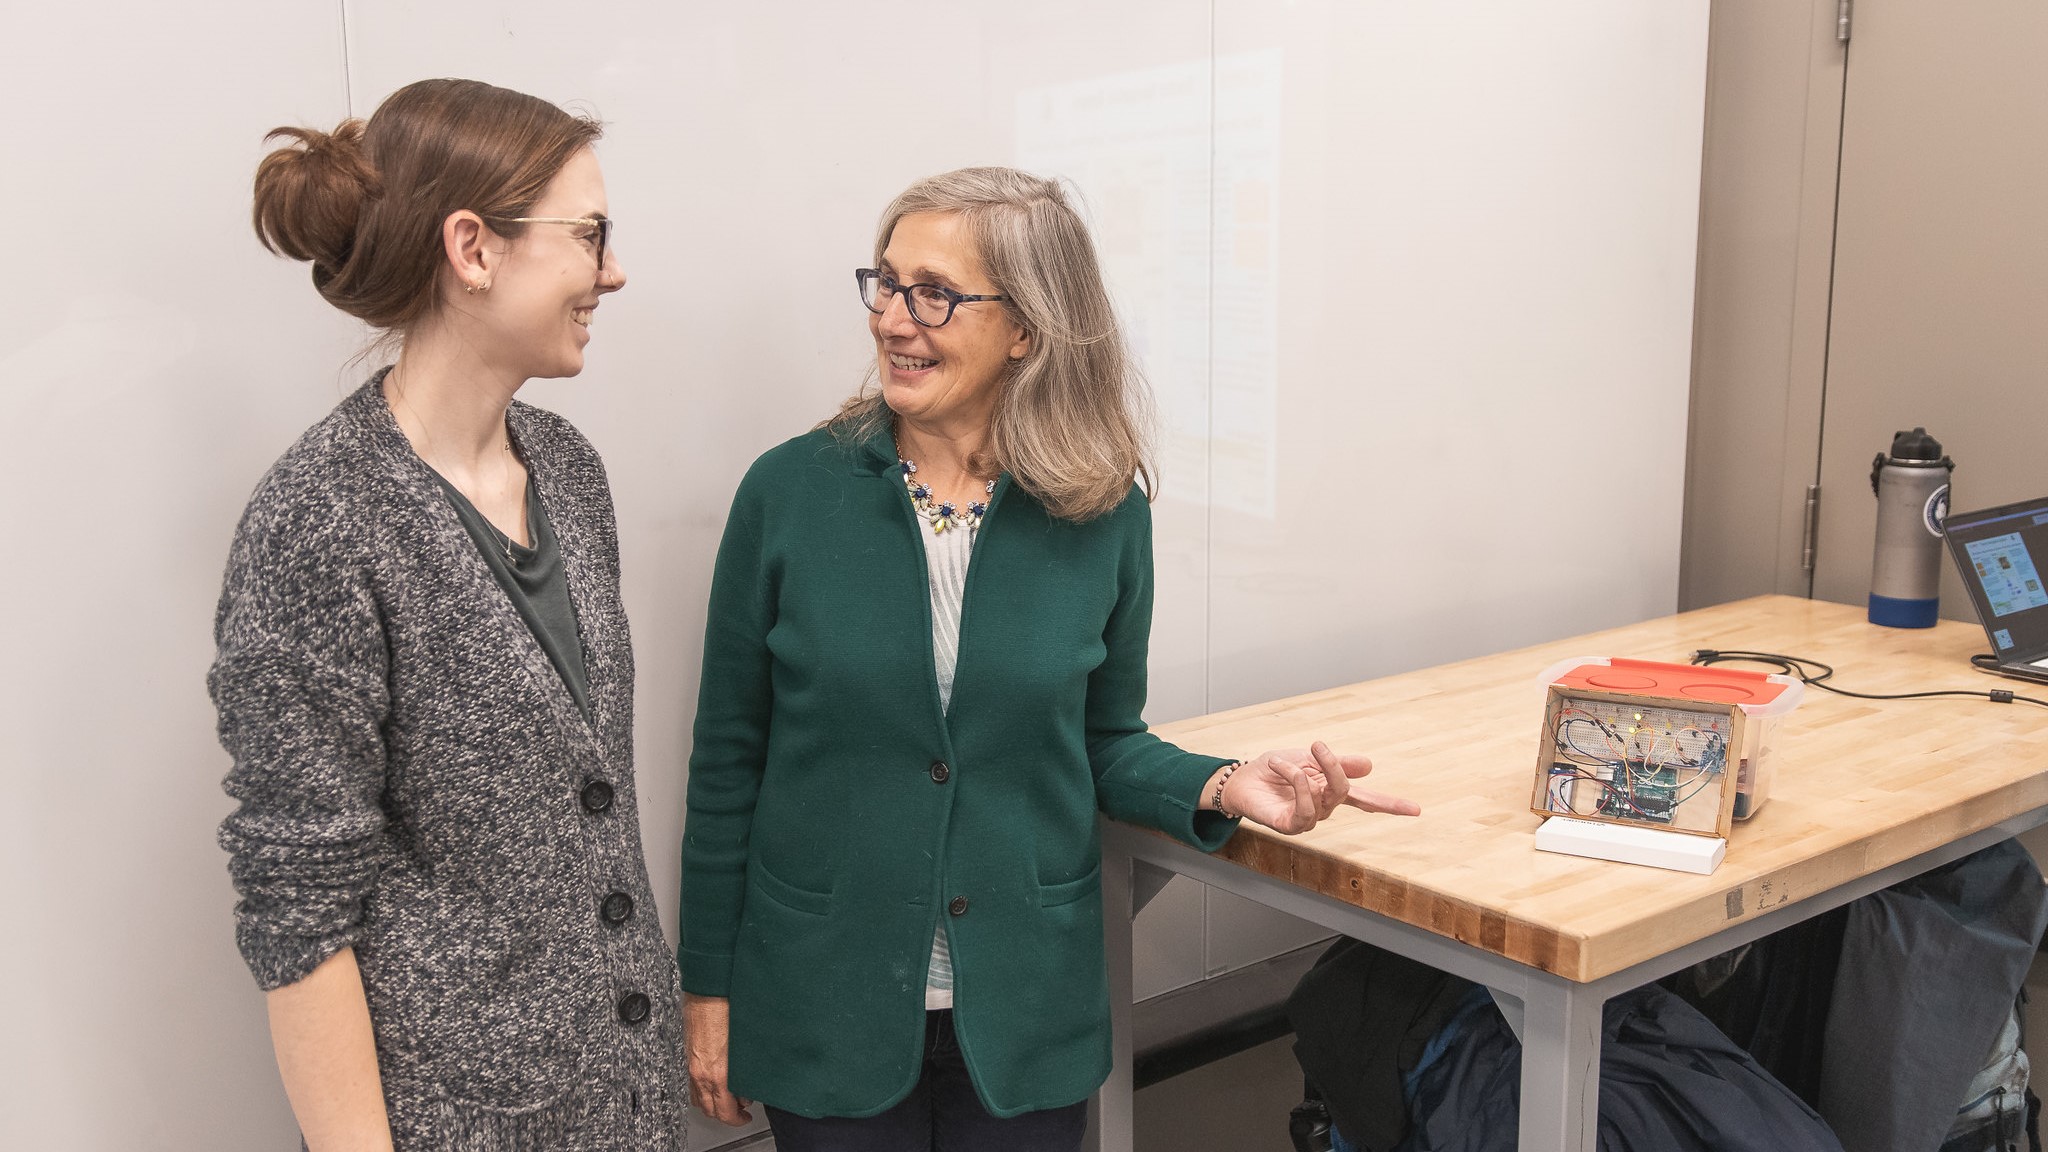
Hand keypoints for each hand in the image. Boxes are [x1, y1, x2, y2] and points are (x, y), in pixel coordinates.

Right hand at [684, 995, 753, 1125]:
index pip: (726, 1112)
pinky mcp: (688, 1055)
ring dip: (712, 1103)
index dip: (737, 1119)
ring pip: (698, 1099)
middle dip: (725, 1114)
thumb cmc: (729, 1009)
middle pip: (710, 1109)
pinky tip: (713, 1082)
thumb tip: (749, 1083)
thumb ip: (747, 1070)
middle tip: (739, 1110)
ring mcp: (692, 1065)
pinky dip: (702, 1090)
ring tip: (727, 1098)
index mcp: (719, 1073)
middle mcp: (701, 1073)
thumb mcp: (746, 1045)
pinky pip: (691, 1084)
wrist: (709, 989)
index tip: (745, 1117)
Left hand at [1218, 741, 1420, 833]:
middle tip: (1319, 746)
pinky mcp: (1290, 826)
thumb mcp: (1307, 758)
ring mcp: (1306, 820)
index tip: (1417, 810)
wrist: (1239, 778)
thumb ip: (1337, 763)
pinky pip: (1305, 809)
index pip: (1366, 801)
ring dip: (1310, 772)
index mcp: (1330, 792)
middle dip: (1334, 767)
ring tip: (1288, 759)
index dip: (1390, 805)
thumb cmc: (1272, 770)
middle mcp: (1322, 809)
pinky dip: (1297, 783)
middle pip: (1343, 791)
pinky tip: (1283, 767)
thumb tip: (1369, 766)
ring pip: (1325, 798)